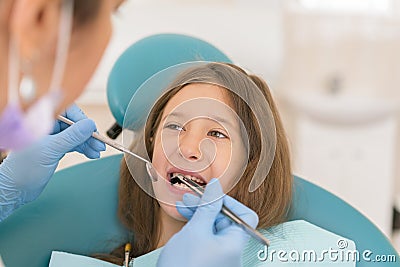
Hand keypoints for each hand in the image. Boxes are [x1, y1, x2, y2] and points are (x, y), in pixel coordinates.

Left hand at [0, 104, 104, 220]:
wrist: (15, 189)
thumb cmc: (24, 169)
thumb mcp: (51, 150)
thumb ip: (72, 136)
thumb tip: (90, 124)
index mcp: (40, 121)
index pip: (66, 110)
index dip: (81, 118)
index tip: (91, 129)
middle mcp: (46, 126)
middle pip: (74, 123)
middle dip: (88, 133)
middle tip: (99, 144)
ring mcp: (51, 137)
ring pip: (76, 134)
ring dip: (88, 142)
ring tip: (97, 151)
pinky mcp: (55, 148)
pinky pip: (74, 143)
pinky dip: (83, 148)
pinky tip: (91, 153)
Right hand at [156, 179, 258, 266]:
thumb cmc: (183, 266)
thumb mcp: (195, 230)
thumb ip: (207, 206)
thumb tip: (215, 186)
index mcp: (235, 244)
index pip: (244, 215)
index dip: (228, 202)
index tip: (210, 195)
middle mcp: (232, 252)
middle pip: (227, 221)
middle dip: (208, 206)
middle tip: (190, 198)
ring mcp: (220, 258)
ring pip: (214, 229)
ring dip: (200, 215)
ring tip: (183, 207)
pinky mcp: (208, 262)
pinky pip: (207, 239)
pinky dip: (197, 228)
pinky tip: (185, 221)